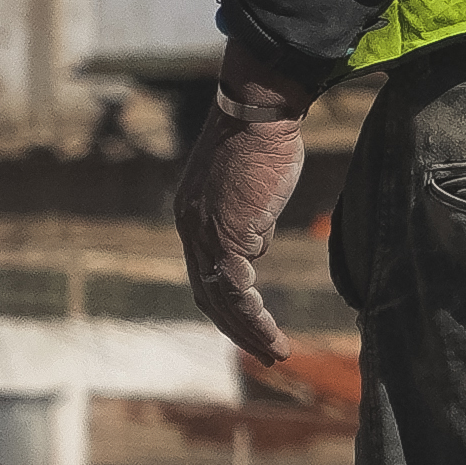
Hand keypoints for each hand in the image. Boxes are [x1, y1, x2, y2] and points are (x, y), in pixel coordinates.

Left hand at [172, 73, 312, 362]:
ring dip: (248, 330)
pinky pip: (235, 287)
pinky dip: (252, 315)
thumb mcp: (255, 189)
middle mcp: (191, 228)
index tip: (254, 326)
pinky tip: (271, 330)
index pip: (206, 274)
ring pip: (220, 297)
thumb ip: (252, 221)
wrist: (258, 112)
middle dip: (236, 329)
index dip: (229, 306)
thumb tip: (257, 248)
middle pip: (208, 294)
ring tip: (275, 351)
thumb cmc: (263, 140)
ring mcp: (204, 232)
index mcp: (194, 218)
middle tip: (265, 353)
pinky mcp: (224, 233)